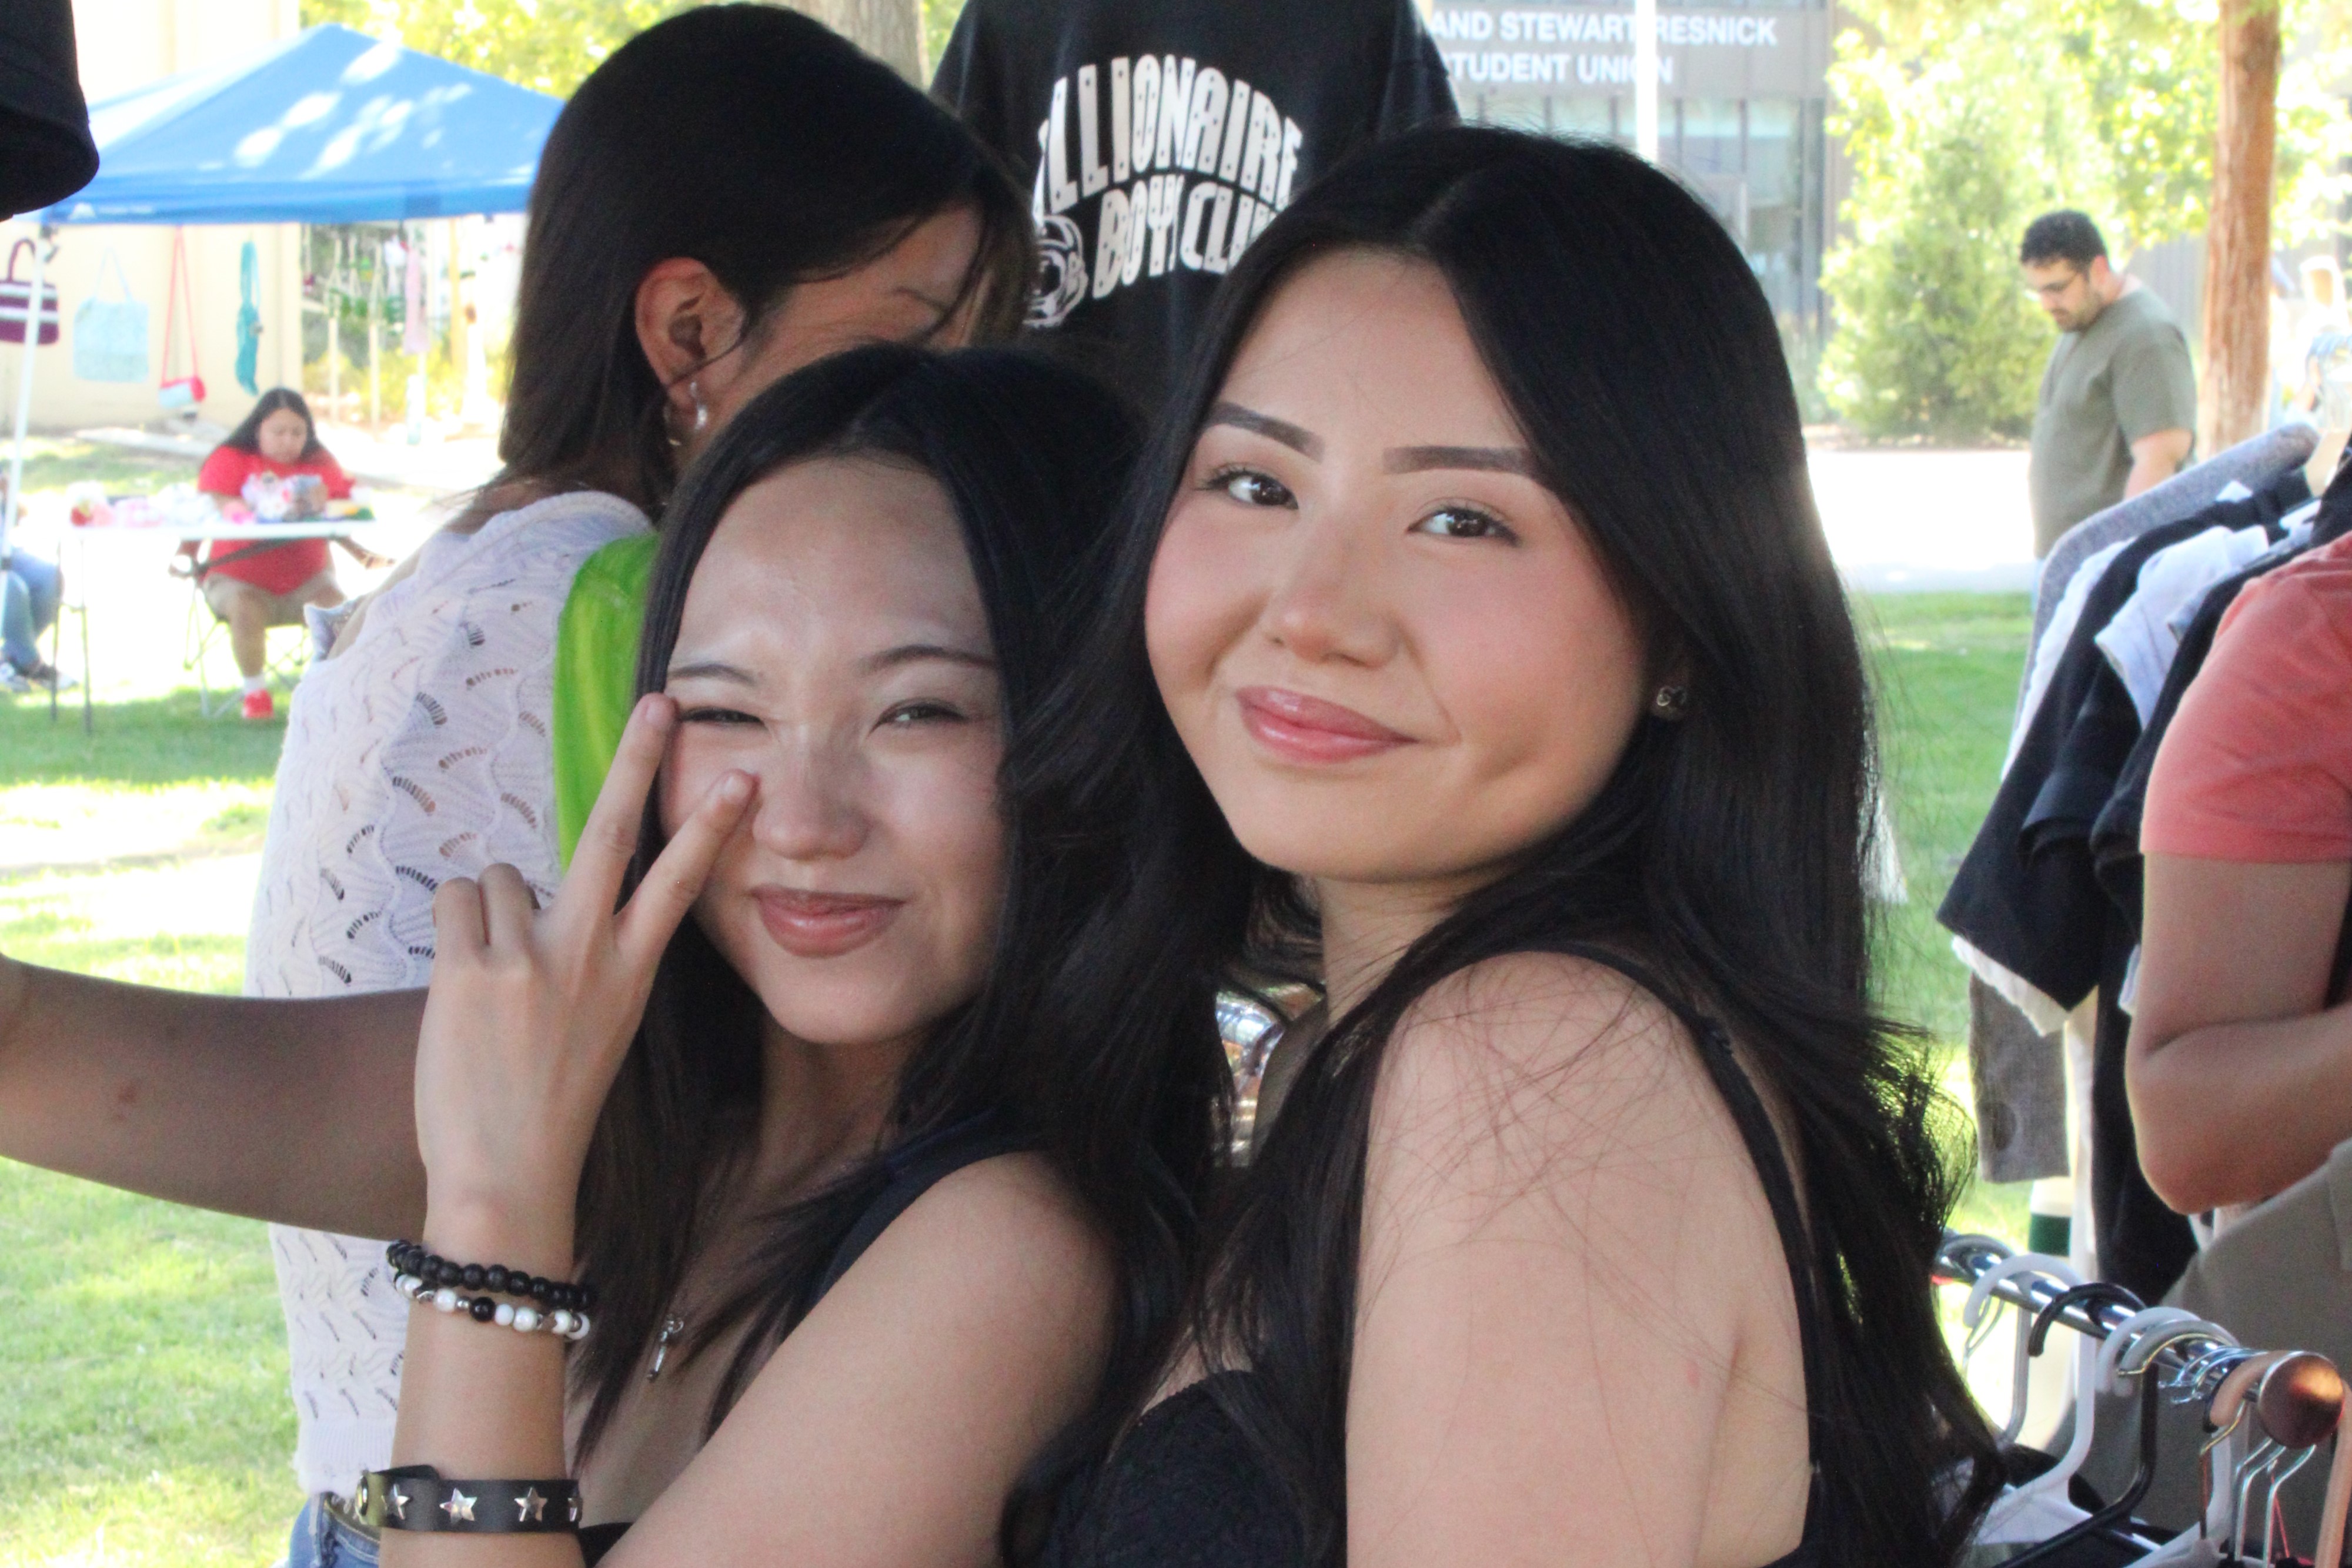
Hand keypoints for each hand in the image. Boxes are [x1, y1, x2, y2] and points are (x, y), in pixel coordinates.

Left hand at [413, 694, 753, 1252]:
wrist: (506, 1175)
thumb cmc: (549, 1103)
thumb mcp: (602, 1027)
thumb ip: (590, 958)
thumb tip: (548, 895)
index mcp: (631, 974)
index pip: (679, 882)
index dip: (711, 824)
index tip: (742, 776)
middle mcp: (589, 955)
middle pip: (614, 832)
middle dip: (639, 760)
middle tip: (662, 703)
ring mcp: (531, 957)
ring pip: (498, 877)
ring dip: (487, 910)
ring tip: (490, 977)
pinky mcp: (470, 969)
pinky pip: (455, 901)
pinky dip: (452, 927)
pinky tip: (459, 980)